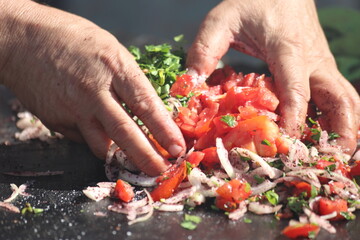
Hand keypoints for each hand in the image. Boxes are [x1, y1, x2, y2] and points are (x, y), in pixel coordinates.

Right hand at [0, 0, 184, 175]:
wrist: (24, 39)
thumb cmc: (73, 39)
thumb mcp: (110, 50)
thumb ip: (128, 81)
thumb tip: (148, 111)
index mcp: (114, 67)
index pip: (145, 104)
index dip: (164, 130)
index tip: (177, 147)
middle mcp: (94, 91)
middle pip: (125, 132)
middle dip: (146, 157)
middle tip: (160, 171)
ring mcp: (73, 108)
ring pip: (102, 145)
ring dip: (120, 156)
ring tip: (134, 160)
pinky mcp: (56, 121)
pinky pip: (82, 138)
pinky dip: (96, 140)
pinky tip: (99, 134)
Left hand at [187, 0, 359, 153]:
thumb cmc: (252, 2)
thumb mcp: (221, 20)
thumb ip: (205, 51)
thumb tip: (190, 87)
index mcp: (288, 50)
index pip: (296, 89)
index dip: (293, 119)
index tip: (286, 144)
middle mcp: (313, 61)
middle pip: (340, 100)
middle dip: (341, 131)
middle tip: (330, 158)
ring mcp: (321, 65)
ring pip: (346, 100)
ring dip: (346, 127)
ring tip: (334, 154)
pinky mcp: (320, 68)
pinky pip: (337, 95)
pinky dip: (338, 117)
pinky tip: (327, 135)